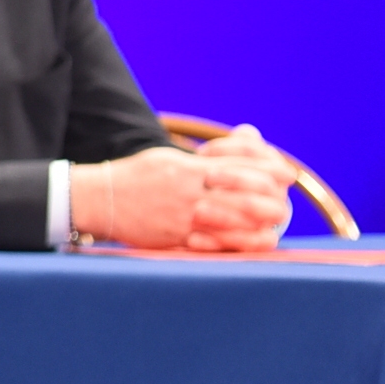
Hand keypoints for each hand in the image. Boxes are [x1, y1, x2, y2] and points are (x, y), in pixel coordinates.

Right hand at [73, 139, 292, 252]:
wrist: (98, 199)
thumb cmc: (137, 177)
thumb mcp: (170, 157)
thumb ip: (208, 156)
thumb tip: (248, 138)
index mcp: (187, 166)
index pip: (238, 165)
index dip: (267, 170)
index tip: (286, 174)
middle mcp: (187, 189)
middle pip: (240, 194)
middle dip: (268, 200)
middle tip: (283, 205)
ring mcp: (180, 214)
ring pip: (229, 220)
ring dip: (257, 224)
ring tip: (275, 226)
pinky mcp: (173, 236)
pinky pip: (209, 242)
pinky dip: (234, 244)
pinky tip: (250, 245)